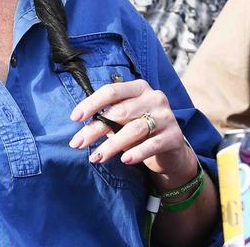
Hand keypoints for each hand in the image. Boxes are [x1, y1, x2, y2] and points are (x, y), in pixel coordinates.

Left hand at [68, 79, 197, 185]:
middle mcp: (155, 98)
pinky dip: (136, 153)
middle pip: (119, 112)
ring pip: (134, 129)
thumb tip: (81, 127)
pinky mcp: (174, 136)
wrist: (171, 152)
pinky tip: (124, 160)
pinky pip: (152, 145)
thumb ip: (108, 118)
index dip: (91, 103)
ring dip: (111, 145)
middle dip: (95, 129)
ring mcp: (166, 116)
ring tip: (95, 157)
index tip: (74, 118)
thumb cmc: (141, 132)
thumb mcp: (124, 120)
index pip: (111, 91)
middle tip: (76, 143)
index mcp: (139, 88)